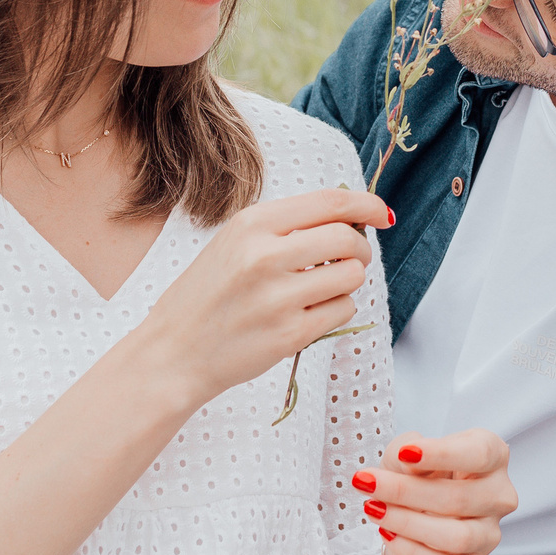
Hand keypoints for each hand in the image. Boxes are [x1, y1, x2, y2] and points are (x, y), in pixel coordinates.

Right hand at [131, 188, 388, 404]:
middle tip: (349, 259)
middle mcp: (265, 255)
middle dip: (360, 249)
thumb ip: (287, 225)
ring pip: (352, 276)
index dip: (366, 205)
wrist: (173, 352)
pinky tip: (308, 313)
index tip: (382, 214)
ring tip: (320, 288)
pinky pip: (344, 311)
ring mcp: (278, 297)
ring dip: (347, 282)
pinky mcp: (290, 334)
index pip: (330, 202)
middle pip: (348, 239)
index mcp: (252, 224)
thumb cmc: (209, 293)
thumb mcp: (235, 241)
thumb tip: (353, 216)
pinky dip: (336, 310)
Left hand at [352, 430, 513, 554]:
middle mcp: (499, 496)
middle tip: (366, 483)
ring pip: (455, 537)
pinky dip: (412, 552)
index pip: (480, 453)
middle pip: (459, 497)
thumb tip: (406, 461)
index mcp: (493, 457)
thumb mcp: (405, 453)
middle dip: (405, 491)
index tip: (404, 454)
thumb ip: (406, 449)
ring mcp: (489, 534)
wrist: (415, 520)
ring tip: (373, 509)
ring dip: (406, 523)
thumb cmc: (416, 477)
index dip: (443, 454)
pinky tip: (388, 535)